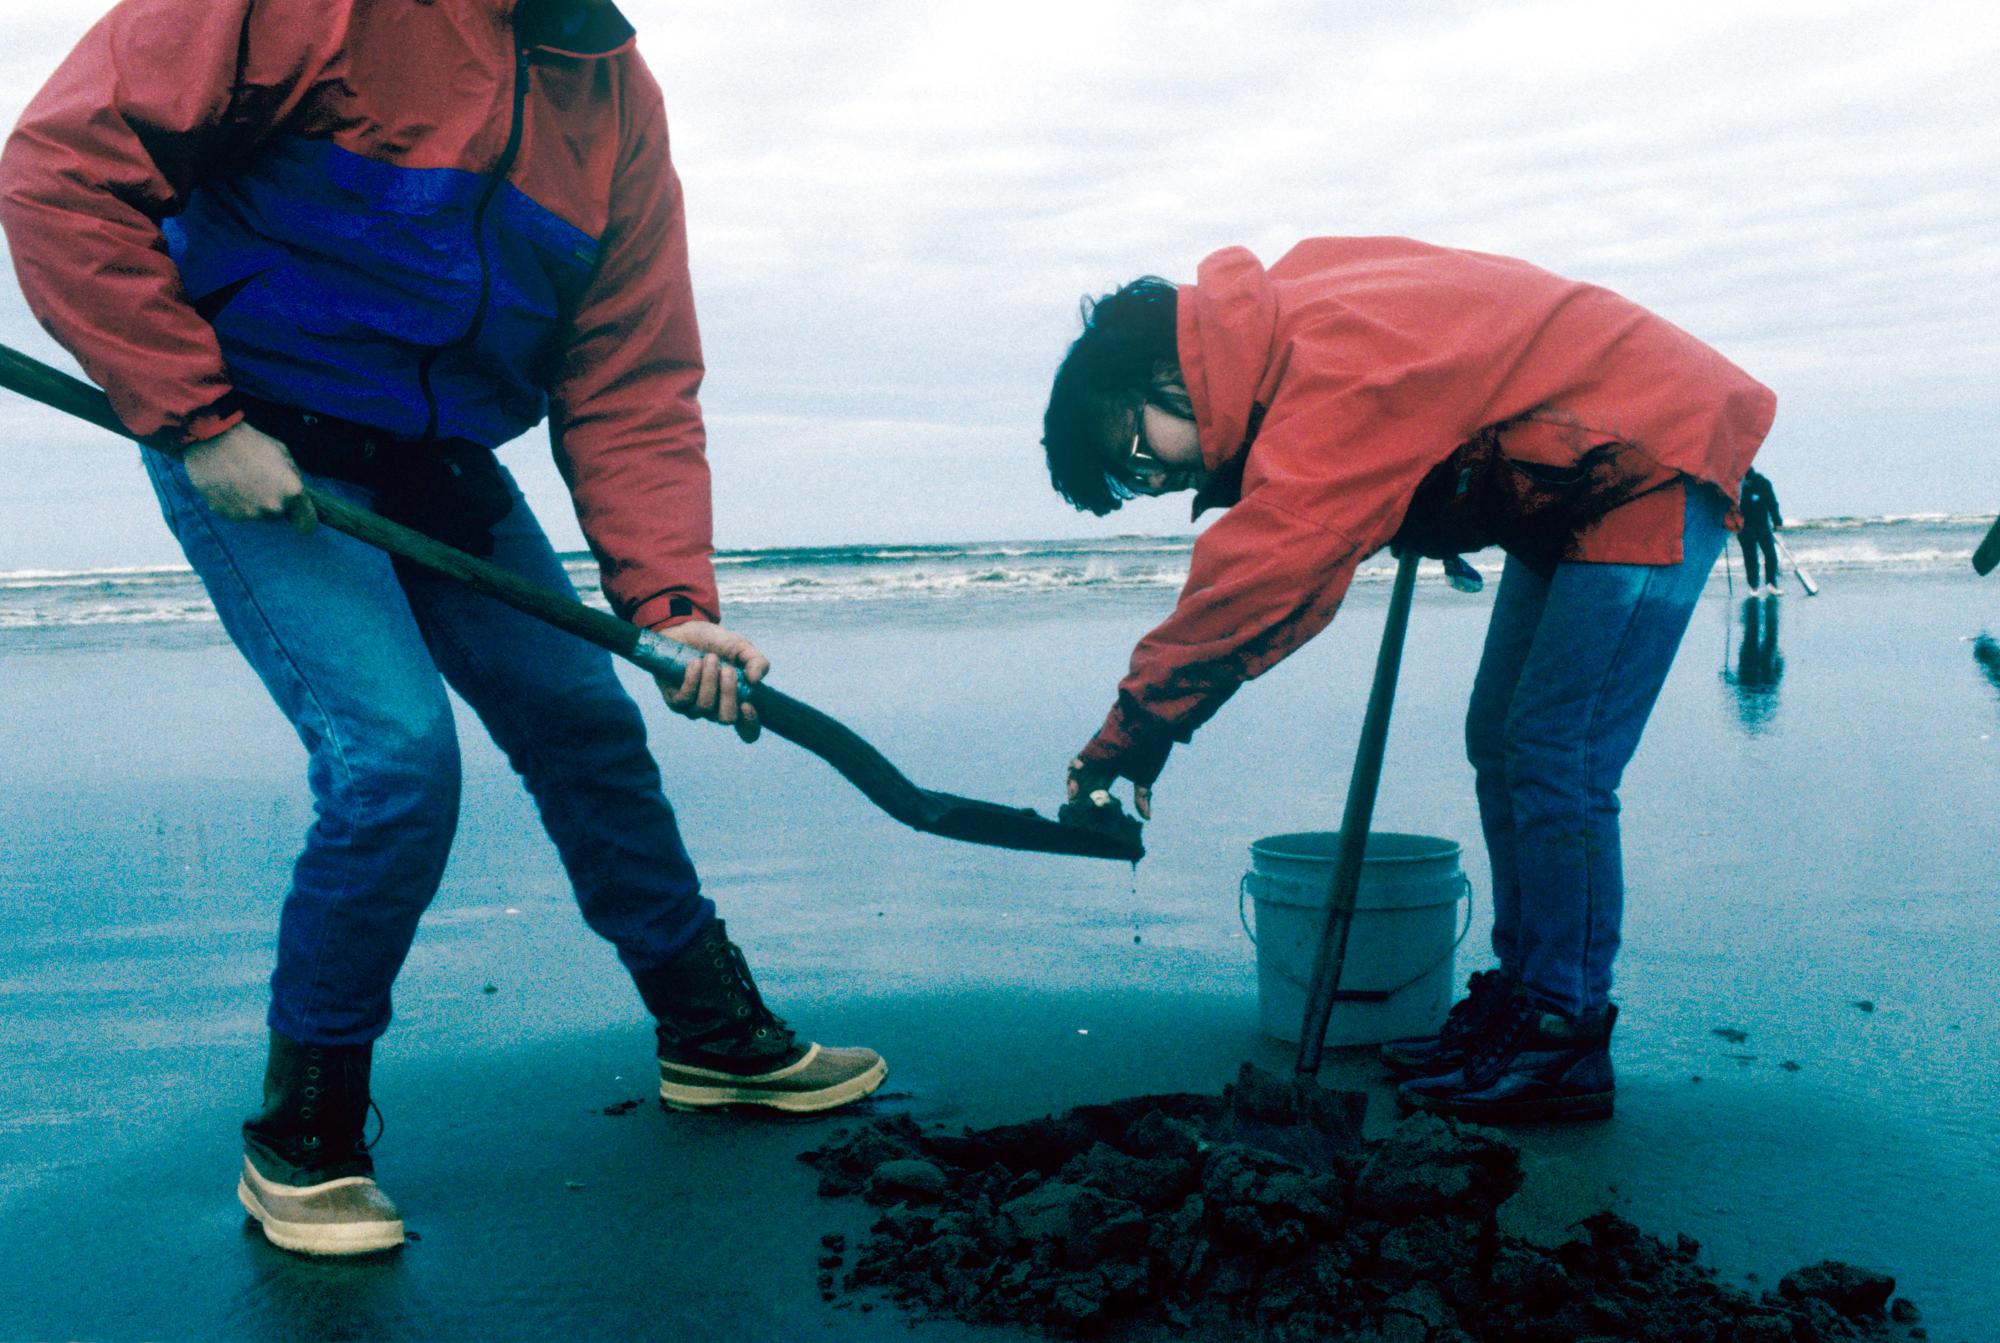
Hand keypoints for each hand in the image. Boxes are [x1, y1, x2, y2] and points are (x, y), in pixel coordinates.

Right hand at [182, 421, 316, 534]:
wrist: (211, 440)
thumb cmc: (250, 443)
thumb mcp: (283, 454)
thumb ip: (293, 478)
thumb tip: (296, 493)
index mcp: (292, 492)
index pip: (308, 524)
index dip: (305, 518)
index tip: (299, 514)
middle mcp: (273, 508)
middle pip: (279, 514)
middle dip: (274, 501)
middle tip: (259, 479)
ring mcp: (249, 514)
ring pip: (257, 514)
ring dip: (253, 502)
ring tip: (241, 478)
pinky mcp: (228, 514)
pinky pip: (237, 512)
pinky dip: (235, 502)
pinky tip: (228, 483)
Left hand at [654, 620, 768, 742]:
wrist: (685, 630)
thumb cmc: (716, 643)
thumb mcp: (741, 647)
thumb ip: (756, 661)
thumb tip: (755, 680)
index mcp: (737, 702)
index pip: (748, 731)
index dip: (750, 725)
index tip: (747, 704)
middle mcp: (716, 710)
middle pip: (726, 719)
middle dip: (728, 693)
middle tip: (727, 669)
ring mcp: (695, 708)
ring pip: (705, 707)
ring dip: (709, 680)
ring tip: (709, 658)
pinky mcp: (676, 702)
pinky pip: (685, 699)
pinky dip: (692, 679)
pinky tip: (695, 663)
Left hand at [1066, 757, 1151, 820]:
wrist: (1148, 725)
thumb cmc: (1150, 749)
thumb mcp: (1144, 777)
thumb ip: (1142, 796)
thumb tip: (1146, 818)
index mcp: (1114, 766)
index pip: (1101, 787)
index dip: (1098, 800)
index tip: (1098, 814)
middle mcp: (1102, 761)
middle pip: (1087, 783)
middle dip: (1084, 799)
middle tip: (1081, 814)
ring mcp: (1095, 755)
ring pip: (1079, 775)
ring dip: (1075, 790)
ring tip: (1076, 805)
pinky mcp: (1090, 750)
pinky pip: (1076, 764)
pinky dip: (1073, 776)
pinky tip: (1075, 789)